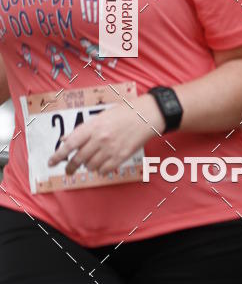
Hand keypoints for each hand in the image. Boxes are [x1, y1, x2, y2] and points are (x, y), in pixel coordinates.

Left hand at [48, 94, 165, 175]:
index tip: (51, 162)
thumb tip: (66, 139)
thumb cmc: (125, 112)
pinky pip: (104, 170)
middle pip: (78, 159)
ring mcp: (110, 149)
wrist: (147, 115)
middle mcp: (100, 139)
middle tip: (69, 169)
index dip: (58, 155)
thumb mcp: (101, 116)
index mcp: (93, 126)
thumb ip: (83, 129)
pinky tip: (103, 163)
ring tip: (92, 160)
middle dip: (71, 166)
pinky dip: (101, 169)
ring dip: (88, 165)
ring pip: (91, 166)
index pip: (70, 144)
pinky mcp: (121, 157)